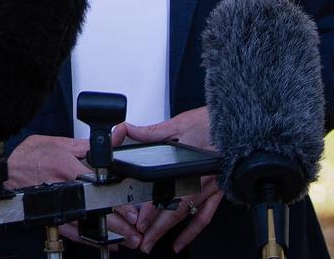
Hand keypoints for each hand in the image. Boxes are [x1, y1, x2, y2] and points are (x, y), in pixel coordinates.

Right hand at [7, 133, 142, 250]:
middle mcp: (65, 188)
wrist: (7, 171)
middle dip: (118, 223)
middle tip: (135, 231)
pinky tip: (104, 241)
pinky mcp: (52, 215)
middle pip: (96, 209)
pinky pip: (74, 232)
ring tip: (126, 239)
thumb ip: (82, 146)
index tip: (131, 208)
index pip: (98, 184)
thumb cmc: (29, 155)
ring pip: (88, 224)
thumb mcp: (58, 143)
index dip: (116, 198)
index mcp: (67, 167)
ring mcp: (59, 205)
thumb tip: (102, 144)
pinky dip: (90, 238)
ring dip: (108, 234)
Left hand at [116, 107, 222, 253]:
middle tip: (142, 241)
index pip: (166, 191)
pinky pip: (205, 217)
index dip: (153, 208)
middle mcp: (199, 180)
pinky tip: (181, 242)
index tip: (141, 220)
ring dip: (170, 233)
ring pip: (187, 217)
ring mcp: (209, 188)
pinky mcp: (216, 192)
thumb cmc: (211, 123)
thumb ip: (152, 132)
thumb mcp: (178, 124)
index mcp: (187, 163)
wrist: (238, 124)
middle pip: (176, 210)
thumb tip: (129, 130)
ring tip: (153, 244)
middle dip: (157, 228)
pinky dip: (192, 232)